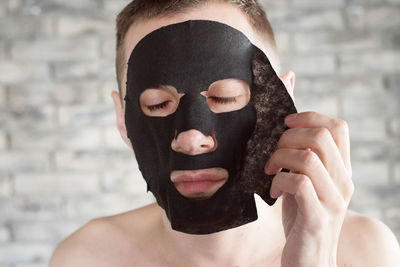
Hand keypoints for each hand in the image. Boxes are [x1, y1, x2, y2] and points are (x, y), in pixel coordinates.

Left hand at [265, 112, 353, 266]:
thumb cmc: (301, 216)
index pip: (338, 127)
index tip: (286, 123)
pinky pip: (299, 184)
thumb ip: (301, 159)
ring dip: (280, 158)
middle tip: (272, 153)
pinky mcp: (317, 218)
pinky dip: (279, 181)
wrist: (309, 260)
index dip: (310, 117)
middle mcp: (343, 182)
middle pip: (321, 136)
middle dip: (288, 137)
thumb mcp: (304, 182)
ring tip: (269, 171)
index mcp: (341, 170)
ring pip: (309, 158)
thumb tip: (283, 130)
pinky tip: (273, 192)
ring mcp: (332, 200)